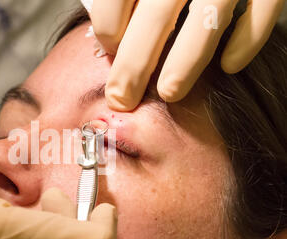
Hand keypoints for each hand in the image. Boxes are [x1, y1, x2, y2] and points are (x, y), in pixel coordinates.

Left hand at [90, 0, 284, 108]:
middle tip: (123, 98)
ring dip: (186, 63)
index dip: (108, 32)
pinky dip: (248, 39)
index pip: (116, 1)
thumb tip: (108, 33)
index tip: (111, 51)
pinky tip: (230, 65)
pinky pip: (262, 8)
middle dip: (134, 65)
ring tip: (169, 94)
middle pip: (156, 18)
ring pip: (207, 18)